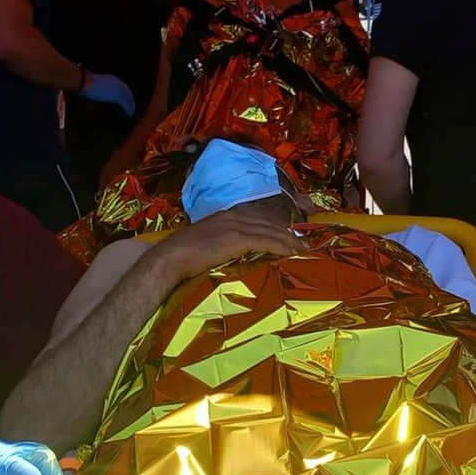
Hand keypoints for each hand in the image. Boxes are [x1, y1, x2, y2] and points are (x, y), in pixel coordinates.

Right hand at [80, 72, 135, 117]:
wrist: (84, 81)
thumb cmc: (84, 83)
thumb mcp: (94, 84)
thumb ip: (99, 88)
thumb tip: (96, 92)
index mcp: (112, 79)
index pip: (122, 87)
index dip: (126, 94)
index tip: (127, 101)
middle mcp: (117, 82)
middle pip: (128, 92)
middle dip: (130, 100)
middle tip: (132, 108)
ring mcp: (118, 88)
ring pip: (129, 98)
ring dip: (131, 106)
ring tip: (131, 113)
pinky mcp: (117, 94)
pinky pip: (126, 103)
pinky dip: (129, 109)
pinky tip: (130, 114)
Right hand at [156, 206, 305, 282]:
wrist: (170, 258)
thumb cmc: (183, 256)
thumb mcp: (207, 244)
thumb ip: (223, 244)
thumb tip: (234, 255)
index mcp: (227, 216)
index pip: (259, 218)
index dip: (277, 227)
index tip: (290, 236)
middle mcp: (234, 216)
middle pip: (269, 222)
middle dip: (289, 233)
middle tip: (305, 243)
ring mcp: (236, 225)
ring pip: (271, 231)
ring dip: (290, 240)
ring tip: (304, 250)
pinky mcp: (237, 238)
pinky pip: (266, 241)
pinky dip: (282, 246)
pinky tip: (293, 253)